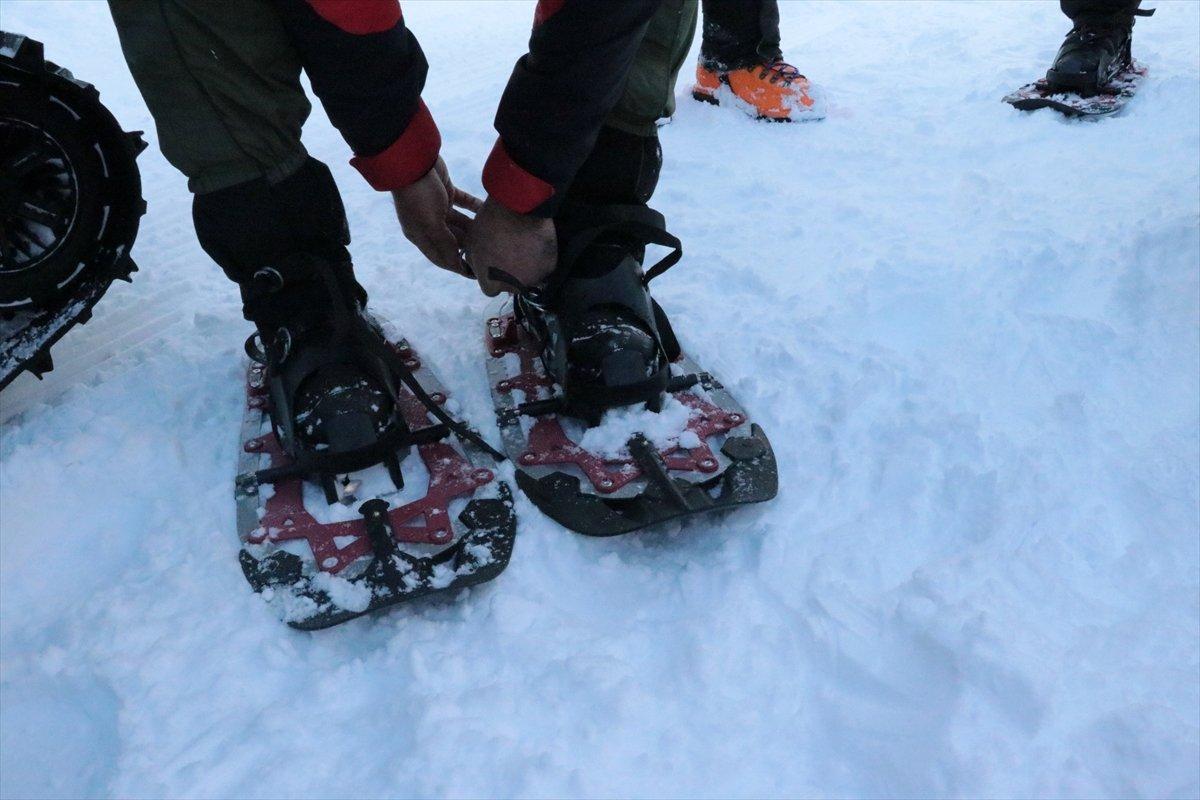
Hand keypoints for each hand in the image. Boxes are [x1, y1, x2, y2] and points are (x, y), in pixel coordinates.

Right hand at [391, 157, 481, 275]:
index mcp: (420, 235)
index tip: (476, 273)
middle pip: (452, 242)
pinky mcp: (446, 191)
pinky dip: (475, 207)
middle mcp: (429, 224)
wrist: (414, 160)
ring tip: (492, 235)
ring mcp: (438, 207)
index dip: (457, 266)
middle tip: (490, 253)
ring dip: (473, 228)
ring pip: (460, 223)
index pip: (441, 257)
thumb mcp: (430, 223)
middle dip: (469, 248)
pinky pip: (464, 203)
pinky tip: (487, 211)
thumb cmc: (419, 195)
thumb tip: (456, 264)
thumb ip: (444, 244)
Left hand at [464, 197, 556, 295]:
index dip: (491, 276)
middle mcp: (514, 288)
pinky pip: (543, 267)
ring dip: (526, 267)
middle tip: (510, 253)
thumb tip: (479, 269)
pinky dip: (540, 258)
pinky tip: (536, 244)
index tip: (494, 263)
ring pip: (529, 278)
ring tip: (525, 247)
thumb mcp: (471, 244)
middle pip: (511, 286)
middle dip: (509, 274)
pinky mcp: (550, 268)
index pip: (490, 289)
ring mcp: (534, 278)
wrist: (517, 207)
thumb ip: (475, 262)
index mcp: (491, 284)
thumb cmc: (489, 223)